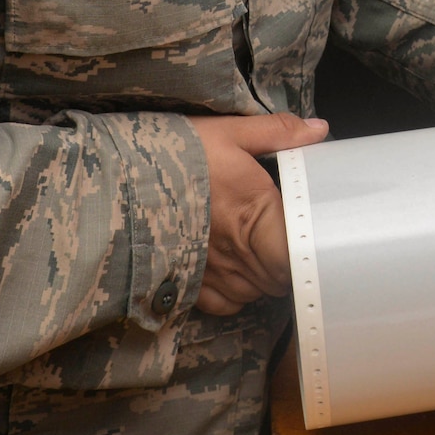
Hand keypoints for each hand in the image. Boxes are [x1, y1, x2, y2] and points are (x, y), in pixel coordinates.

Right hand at [187, 113, 328, 314]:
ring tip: (255, 252)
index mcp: (254, 212)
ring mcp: (212, 271)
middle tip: (281, 237)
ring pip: (255, 292)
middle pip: (279, 276)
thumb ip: (276, 132)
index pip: (296, 253)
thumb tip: (319, 129)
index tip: (306, 234)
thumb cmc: (174, 152)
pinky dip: (235, 294)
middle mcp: (236, 250)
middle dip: (285, 261)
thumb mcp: (227, 132)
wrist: (115, 178)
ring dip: (262, 277)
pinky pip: (226, 305)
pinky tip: (232, 271)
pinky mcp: (188, 282)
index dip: (306, 249)